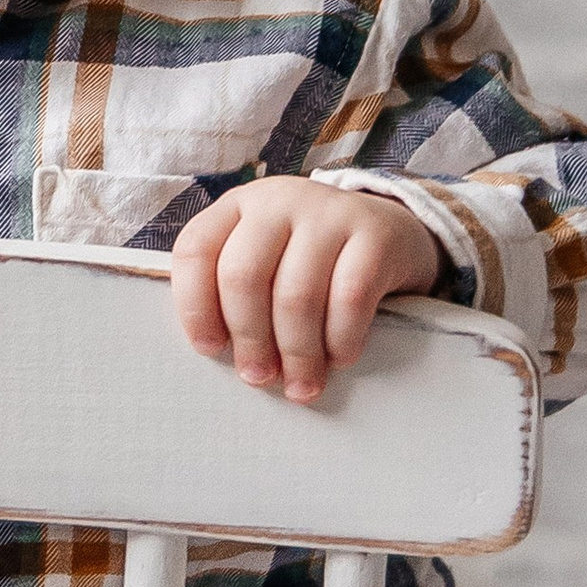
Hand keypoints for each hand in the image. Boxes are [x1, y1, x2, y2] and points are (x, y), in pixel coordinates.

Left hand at [171, 179, 439, 404]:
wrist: (391, 234)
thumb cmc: (313, 262)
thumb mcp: (269, 258)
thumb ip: (236, 291)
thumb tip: (221, 355)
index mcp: (240, 205)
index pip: (196, 249)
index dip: (195, 306)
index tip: (210, 350)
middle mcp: (280, 200)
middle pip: (243, 276)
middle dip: (249, 338)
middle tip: (259, 377)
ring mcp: (330, 212)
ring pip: (296, 295)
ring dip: (296, 352)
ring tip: (301, 385)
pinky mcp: (376, 235)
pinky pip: (349, 299)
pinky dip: (340, 339)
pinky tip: (339, 359)